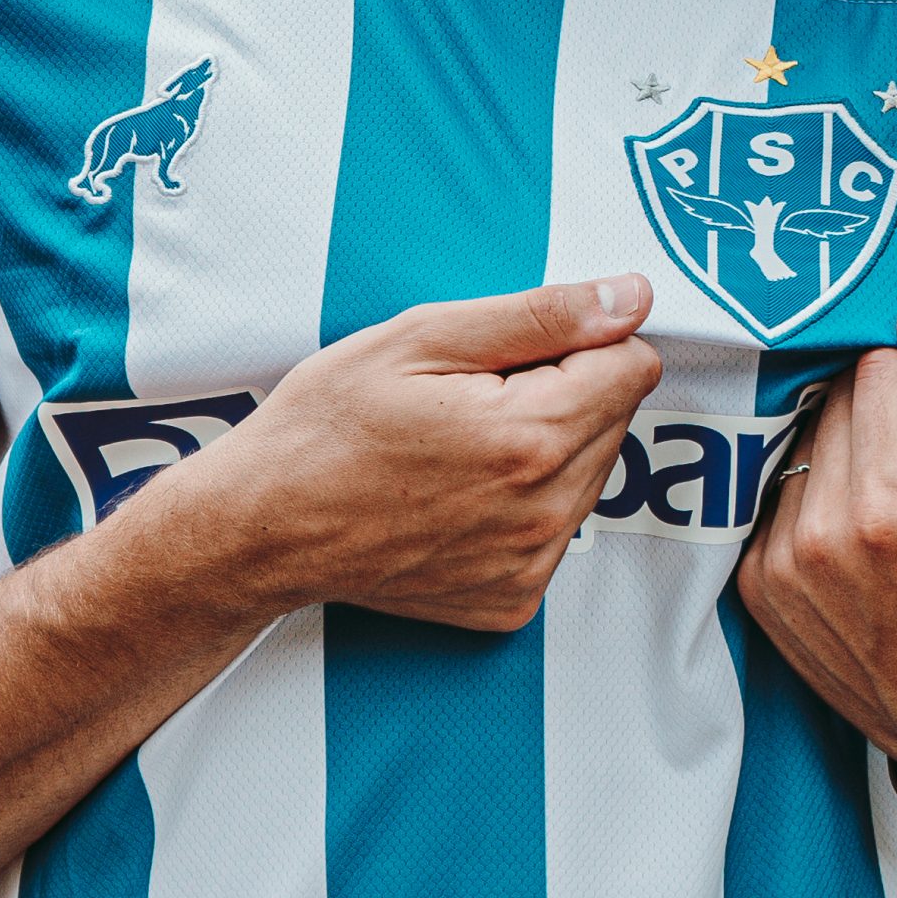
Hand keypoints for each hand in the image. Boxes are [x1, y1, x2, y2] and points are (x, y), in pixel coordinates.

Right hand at [217, 275, 660, 630]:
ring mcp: (529, 567)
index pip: (635, 364)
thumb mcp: (422, 338)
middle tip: (472, 395)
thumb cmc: (326, 424)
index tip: (515, 350)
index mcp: (529, 437)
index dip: (579, 340)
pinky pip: (556, 528)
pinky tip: (456, 490)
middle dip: (564, 392)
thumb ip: (541, 315)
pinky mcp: (512, 601)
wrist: (261, 528)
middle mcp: (544, 514)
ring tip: (458, 443)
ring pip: (590, 473)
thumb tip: (632, 297)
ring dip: (545, 446)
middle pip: (616, 419)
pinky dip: (522, 501)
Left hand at [736, 293, 896, 775]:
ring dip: (839, 455)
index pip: (877, 368)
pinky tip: (854, 539)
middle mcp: (825, 529)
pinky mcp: (755, 585)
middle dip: (876, 416)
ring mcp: (781, 561)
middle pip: (830, 399)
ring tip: (889, 510)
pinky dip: (811, 499)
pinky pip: (775, 495)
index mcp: (895, 500)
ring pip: (799, 443)